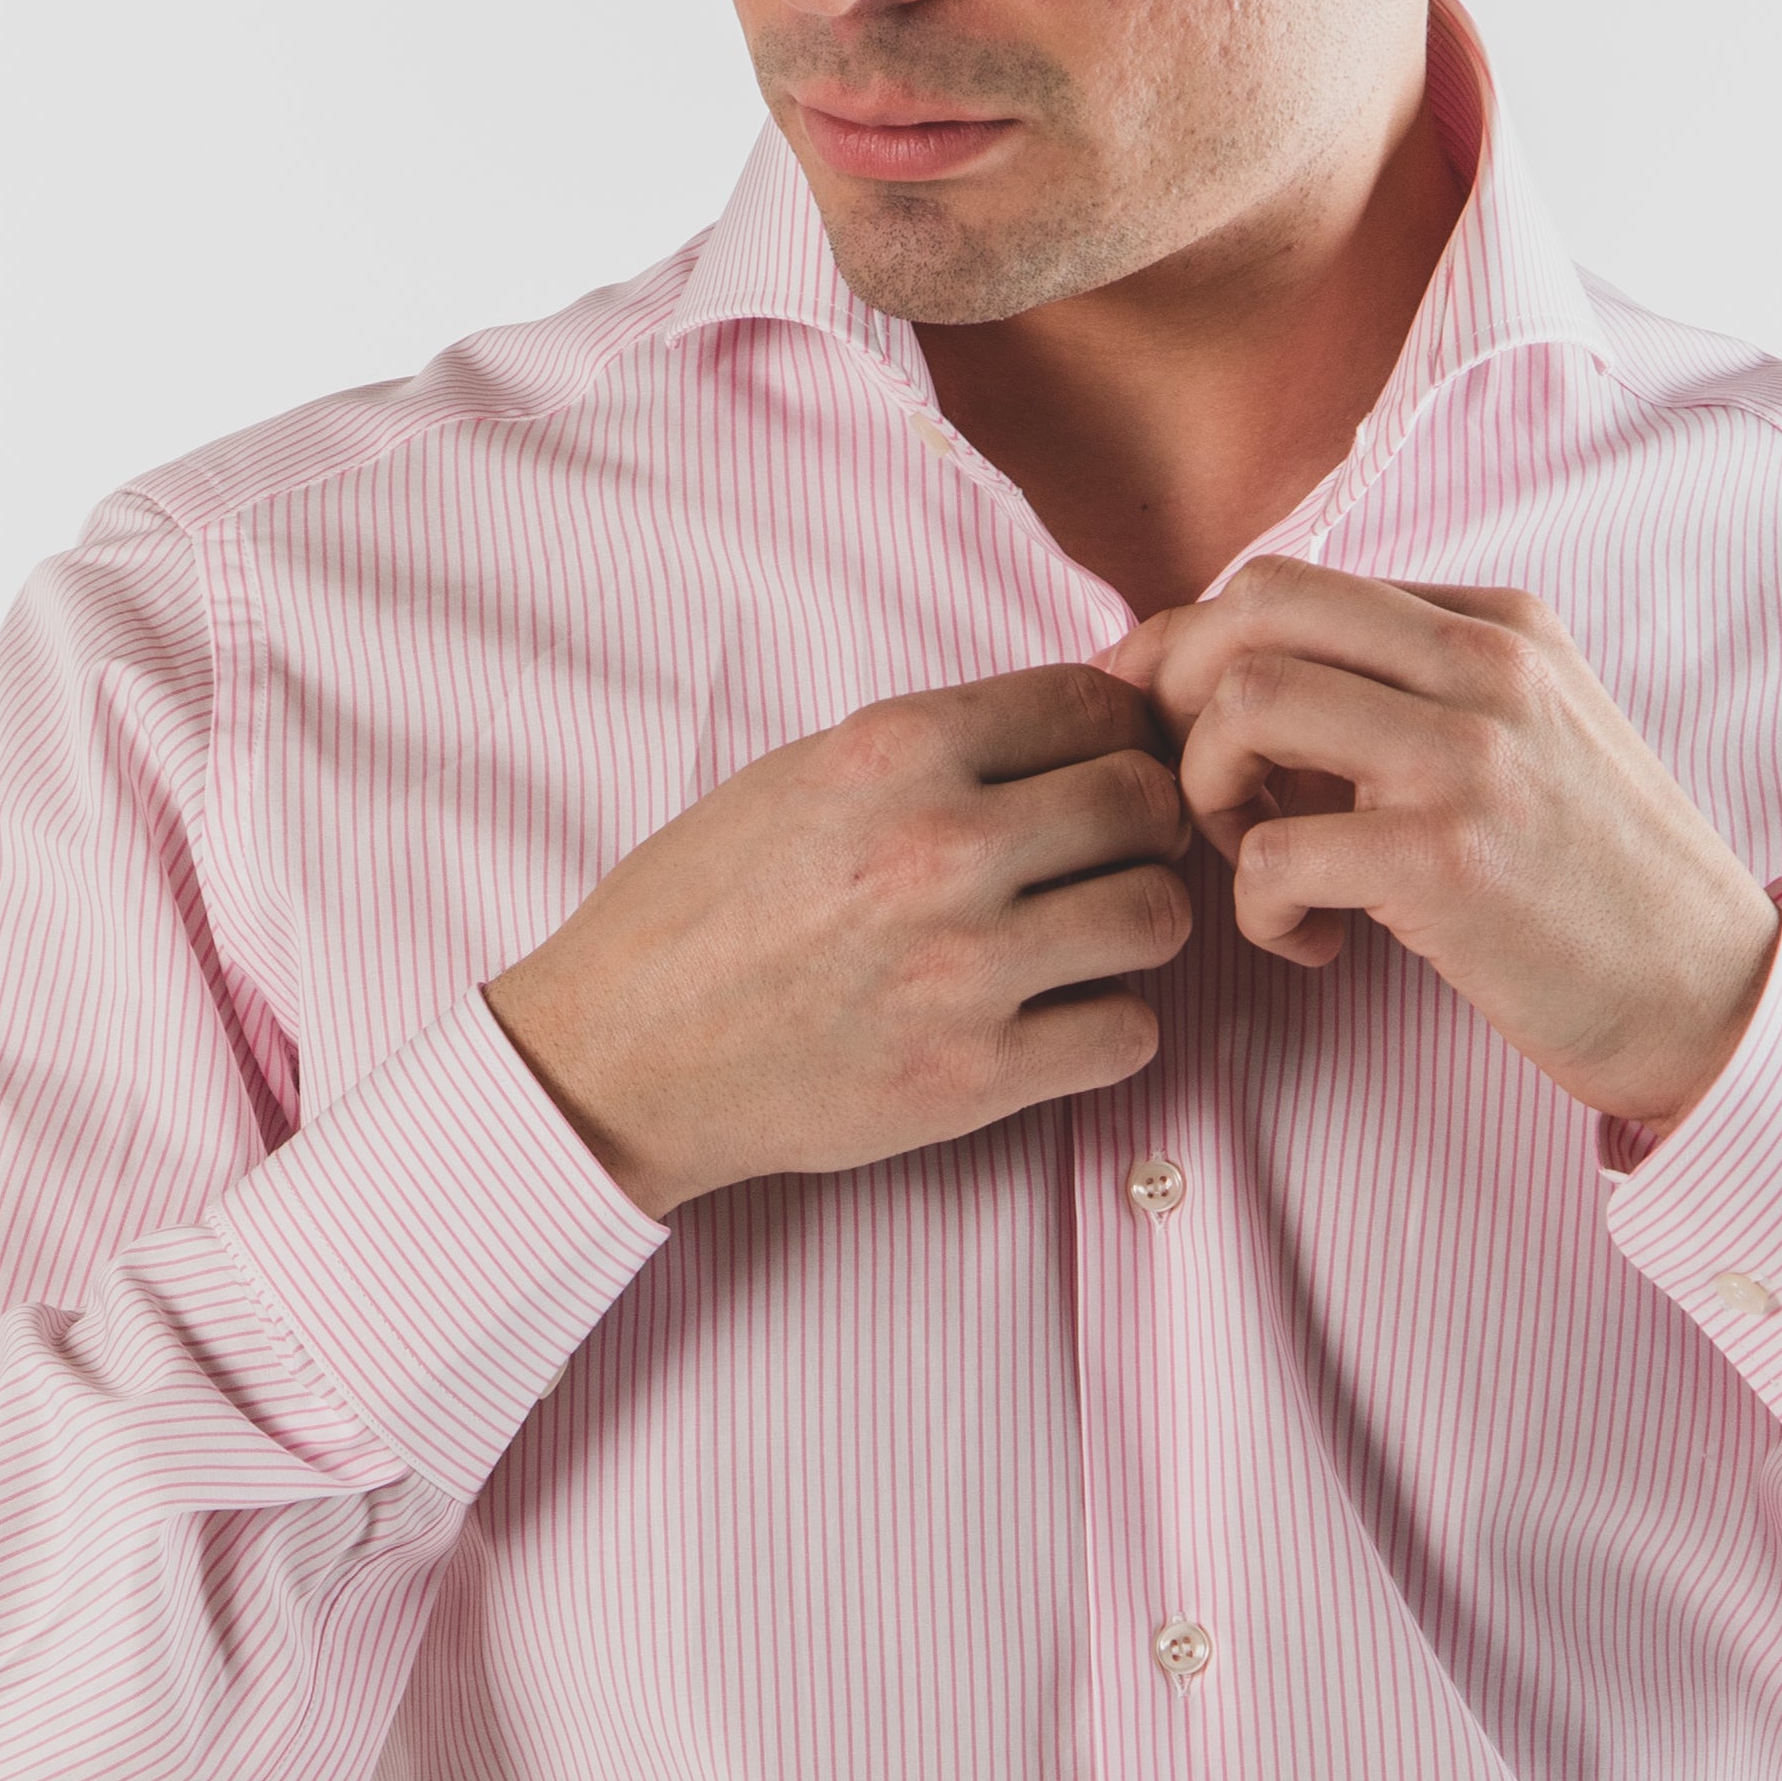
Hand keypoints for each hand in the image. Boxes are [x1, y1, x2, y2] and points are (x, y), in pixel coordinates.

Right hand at [484, 664, 1192, 1213]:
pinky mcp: (974, 1078)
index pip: (1093, 702)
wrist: (622, 1055)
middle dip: (1145, 824)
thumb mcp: (803, 775)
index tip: (1103, 765)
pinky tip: (1056, 1018)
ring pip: (1159, 917)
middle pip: (1144, 802)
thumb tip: (1082, 725)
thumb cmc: (704, 909)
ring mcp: (963, 968)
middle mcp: (939, 848)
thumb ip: (940, 748)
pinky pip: (1130, 1034)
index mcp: (895, 750)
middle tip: (1110, 854)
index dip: (1117, 732)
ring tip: (1084, 938)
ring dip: (1137, 925)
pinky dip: (1109, 1027)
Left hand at [1113, 558, 1779, 1133]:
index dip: (1190, 652)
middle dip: (1180, 702)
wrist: (1711, 995)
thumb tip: (1234, 677)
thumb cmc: (1596, 885)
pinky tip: (1315, 946)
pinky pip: (1269, 854)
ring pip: (1245, 706)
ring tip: (1261, 863)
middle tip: (1198, 794)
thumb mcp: (1526, 740)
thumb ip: (1409, 693)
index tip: (1159, 724)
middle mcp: (1487, 665)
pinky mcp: (1447, 861)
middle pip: (1249, 614)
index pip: (1284, 584)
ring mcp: (1470, 756)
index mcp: (1497, 623)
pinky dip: (1258, 913)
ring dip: (1212, 796)